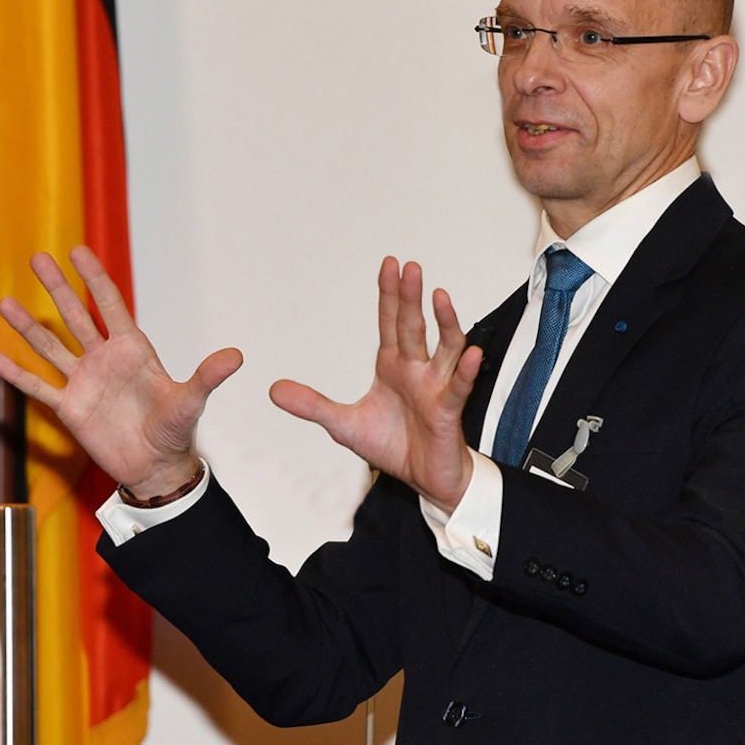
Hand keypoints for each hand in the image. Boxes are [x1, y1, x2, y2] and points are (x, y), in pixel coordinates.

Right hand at [0, 246, 242, 499]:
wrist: (156, 467)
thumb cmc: (175, 431)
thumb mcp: (191, 402)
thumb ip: (207, 377)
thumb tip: (236, 357)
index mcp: (132, 350)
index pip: (109, 306)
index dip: (94, 278)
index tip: (78, 251)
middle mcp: (104, 359)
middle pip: (75, 317)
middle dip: (57, 288)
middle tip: (38, 258)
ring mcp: (84, 382)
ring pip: (51, 347)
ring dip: (29, 326)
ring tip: (5, 302)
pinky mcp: (70, 408)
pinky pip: (40, 388)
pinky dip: (20, 375)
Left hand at [269, 258, 482, 511]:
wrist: (423, 480)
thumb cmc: (393, 446)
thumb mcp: (343, 425)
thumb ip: (311, 404)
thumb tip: (274, 390)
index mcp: (392, 367)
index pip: (389, 323)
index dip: (389, 294)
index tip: (390, 265)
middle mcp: (416, 371)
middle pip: (413, 327)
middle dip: (410, 298)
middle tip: (411, 267)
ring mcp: (435, 388)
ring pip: (444, 349)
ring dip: (445, 322)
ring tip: (439, 296)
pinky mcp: (448, 412)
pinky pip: (458, 388)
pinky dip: (464, 371)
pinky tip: (470, 353)